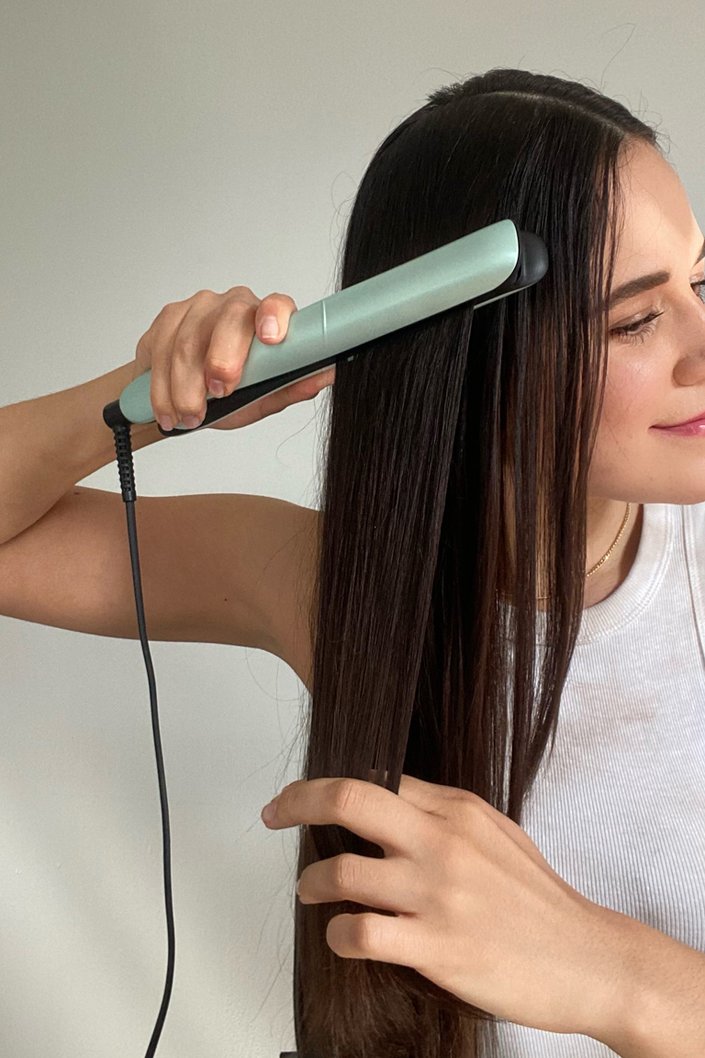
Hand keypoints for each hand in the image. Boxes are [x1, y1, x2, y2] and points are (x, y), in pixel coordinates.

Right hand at [134, 286, 334, 432]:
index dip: (274, 317)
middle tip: (220, 394)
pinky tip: (168, 409)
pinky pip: (159, 348)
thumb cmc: (229, 394)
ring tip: (190, 416)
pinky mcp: (166, 317)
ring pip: (187, 341)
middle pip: (227, 318)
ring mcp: (198, 307)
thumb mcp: (262, 398)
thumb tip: (326, 376)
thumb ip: (289, 388)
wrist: (181, 397)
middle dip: (222, 359)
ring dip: (186, 387)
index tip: (271, 339)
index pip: (276, 304)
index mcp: (265, 320)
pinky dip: (162, 387)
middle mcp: (233, 305)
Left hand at [261, 773, 625, 1040]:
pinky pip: (361, 933)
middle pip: (350, 800)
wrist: (588, 959)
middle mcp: (443, 843)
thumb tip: (391, 798)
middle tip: (273, 814)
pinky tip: (343, 937)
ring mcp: (439, 895)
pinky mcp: (438, 948)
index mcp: (457, 811)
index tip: (301, 799)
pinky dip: (338, 935)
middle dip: (298, 801)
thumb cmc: (539, 900)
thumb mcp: (497, 833)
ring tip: (310, 891)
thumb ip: (445, 813)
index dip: (327, 786)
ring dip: (312, 882)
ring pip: (344, 872)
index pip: (376, 777)